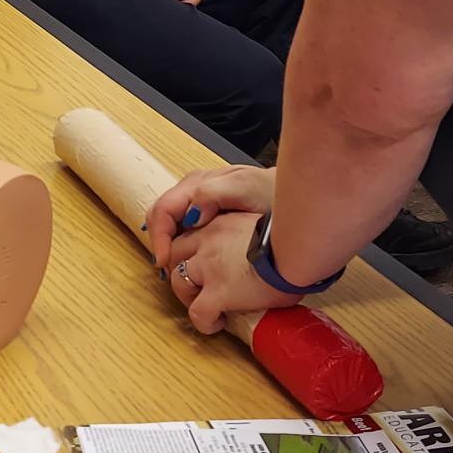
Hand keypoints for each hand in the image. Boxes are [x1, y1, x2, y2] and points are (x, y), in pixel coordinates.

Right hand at [144, 164, 276, 267]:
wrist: (293, 197)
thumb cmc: (271, 191)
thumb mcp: (244, 188)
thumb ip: (212, 194)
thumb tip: (190, 214)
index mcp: (196, 183)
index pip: (162, 210)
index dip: (159, 237)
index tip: (165, 261)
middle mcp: (192, 190)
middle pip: (160, 216)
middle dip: (159, 242)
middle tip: (167, 269)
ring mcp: (199, 201)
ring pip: (170, 223)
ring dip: (168, 244)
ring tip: (176, 267)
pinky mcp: (208, 213)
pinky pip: (184, 227)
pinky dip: (181, 243)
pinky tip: (190, 259)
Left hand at [169, 208, 301, 333]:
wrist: (297, 249)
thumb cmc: (293, 238)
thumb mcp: (266, 226)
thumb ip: (253, 235)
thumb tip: (263, 249)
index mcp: (221, 222)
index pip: (192, 233)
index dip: (192, 250)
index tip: (204, 263)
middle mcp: (208, 240)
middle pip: (175, 253)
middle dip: (182, 269)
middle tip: (198, 285)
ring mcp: (208, 266)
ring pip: (177, 281)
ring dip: (187, 296)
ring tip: (205, 306)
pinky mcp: (217, 292)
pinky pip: (197, 313)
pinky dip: (204, 322)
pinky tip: (218, 324)